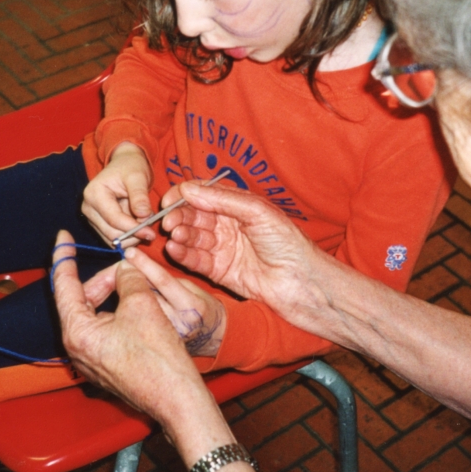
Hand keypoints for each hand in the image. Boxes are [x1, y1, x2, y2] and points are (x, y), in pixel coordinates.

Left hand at [51, 230, 207, 422]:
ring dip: (115, 296)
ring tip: (138, 287)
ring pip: (96, 314)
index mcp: (77, 332)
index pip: (63, 285)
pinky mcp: (106, 365)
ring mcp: (91, 359)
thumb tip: (125, 268)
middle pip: (81, 299)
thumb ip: (128, 279)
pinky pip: (106, 330)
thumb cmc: (158, 359)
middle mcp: (77, 348)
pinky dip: (120, 313)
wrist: (177, 398)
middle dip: (104, 279)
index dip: (64, 256)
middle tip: (125, 268)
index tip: (63, 237)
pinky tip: (140, 307)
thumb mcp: (142, 305)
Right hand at [82, 143, 155, 246]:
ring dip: (131, 237)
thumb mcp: (138, 177)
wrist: (125, 165)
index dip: (133, 228)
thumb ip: (140, 196)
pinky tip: (138, 226)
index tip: (151, 233)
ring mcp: (92, 218)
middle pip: (111, 233)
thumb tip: (143, 216)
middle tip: (150, 228)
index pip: (114, 219)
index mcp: (94, 194)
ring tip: (144, 223)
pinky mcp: (98, 224)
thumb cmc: (130, 167)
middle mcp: (88, 208)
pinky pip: (114, 239)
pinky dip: (128, 237)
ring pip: (113, 240)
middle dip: (133, 234)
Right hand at [160, 182, 331, 323]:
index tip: (169, 199)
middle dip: (178, 216)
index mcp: (237, 206)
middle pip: (193, 216)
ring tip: (173, 235)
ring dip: (180, 235)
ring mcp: (222, 248)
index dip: (184, 195)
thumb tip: (188, 189)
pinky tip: (175, 249)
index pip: (203, 195)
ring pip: (192, 237)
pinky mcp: (219, 271)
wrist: (301, 282)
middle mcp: (227, 225)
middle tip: (168, 221)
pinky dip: (183, 254)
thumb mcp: (257, 212)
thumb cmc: (288, 243)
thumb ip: (222, 200)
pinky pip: (196, 260)